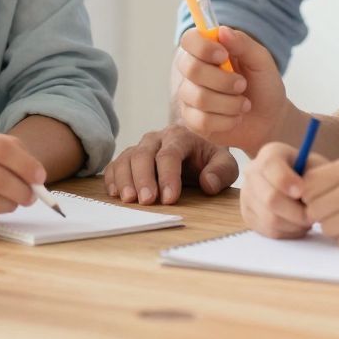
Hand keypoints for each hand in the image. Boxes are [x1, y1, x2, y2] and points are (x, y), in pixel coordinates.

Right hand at [103, 123, 238, 204]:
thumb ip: (221, 172)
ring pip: (127, 158)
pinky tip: (115, 193)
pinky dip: (113, 178)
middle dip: (143, 178)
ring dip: (125, 179)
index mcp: (180, 136)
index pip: (170, 154)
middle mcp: (157, 138)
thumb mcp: (225, 164)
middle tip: (147, 201)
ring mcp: (141, 147)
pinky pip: (116, 164)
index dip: (168, 176)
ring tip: (129, 199)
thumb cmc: (210, 159)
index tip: (169, 199)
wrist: (198, 150)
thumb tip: (208, 184)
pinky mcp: (130, 157)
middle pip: (144, 155)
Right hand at [173, 25, 290, 154]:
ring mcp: (189, 97)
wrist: (269, 119)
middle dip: (222, 80)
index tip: (223, 55)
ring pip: (199, 97)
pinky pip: (201, 121)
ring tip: (244, 104)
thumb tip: (222, 31)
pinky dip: (226, 120)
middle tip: (242, 84)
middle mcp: (193, 71)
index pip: (189, 40)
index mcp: (207, 50)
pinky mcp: (192, 121)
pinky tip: (235, 118)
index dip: (203, 47)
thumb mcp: (261, 61)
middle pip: (191, 69)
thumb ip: (243, 44)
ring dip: (229, 103)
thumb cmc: (263, 85)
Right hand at [239, 141, 321, 238]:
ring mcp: (247, 194)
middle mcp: (252, 171)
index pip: (270, 166)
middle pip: (270, 198)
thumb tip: (304, 192)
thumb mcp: (318, 167)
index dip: (286, 181)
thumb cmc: (312, 174)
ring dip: (294, 225)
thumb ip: (315, 176)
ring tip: (307, 220)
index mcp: (270, 153)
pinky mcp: (247, 215)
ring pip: (270, 219)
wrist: (301, 185)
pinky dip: (287, 232)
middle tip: (313, 215)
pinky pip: (268, 231)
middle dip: (297, 212)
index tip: (302, 192)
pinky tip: (297, 224)